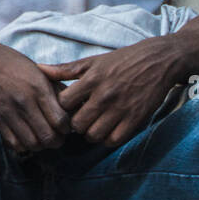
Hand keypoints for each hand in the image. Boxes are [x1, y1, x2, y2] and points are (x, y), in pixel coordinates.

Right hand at [0, 41, 69, 152]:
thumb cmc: (16, 65)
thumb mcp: (41, 72)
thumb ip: (58, 90)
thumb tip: (75, 107)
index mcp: (39, 89)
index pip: (60, 121)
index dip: (67, 128)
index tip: (66, 126)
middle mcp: (25, 102)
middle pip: (48, 137)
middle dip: (57, 140)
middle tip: (57, 136)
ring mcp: (10, 112)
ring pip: (32, 144)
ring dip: (41, 145)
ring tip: (43, 138)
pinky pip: (14, 143)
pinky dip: (23, 145)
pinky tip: (27, 137)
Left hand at [37, 36, 183, 147]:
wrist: (159, 60)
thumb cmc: (124, 59)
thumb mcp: (94, 60)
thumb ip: (66, 69)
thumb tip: (39, 69)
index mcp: (92, 79)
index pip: (63, 103)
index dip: (63, 108)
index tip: (70, 108)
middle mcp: (104, 95)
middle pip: (77, 124)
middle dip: (76, 124)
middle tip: (82, 119)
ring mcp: (121, 108)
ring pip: (94, 135)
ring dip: (92, 133)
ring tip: (96, 125)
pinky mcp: (136, 118)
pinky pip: (114, 140)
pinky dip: (109, 138)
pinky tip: (110, 129)